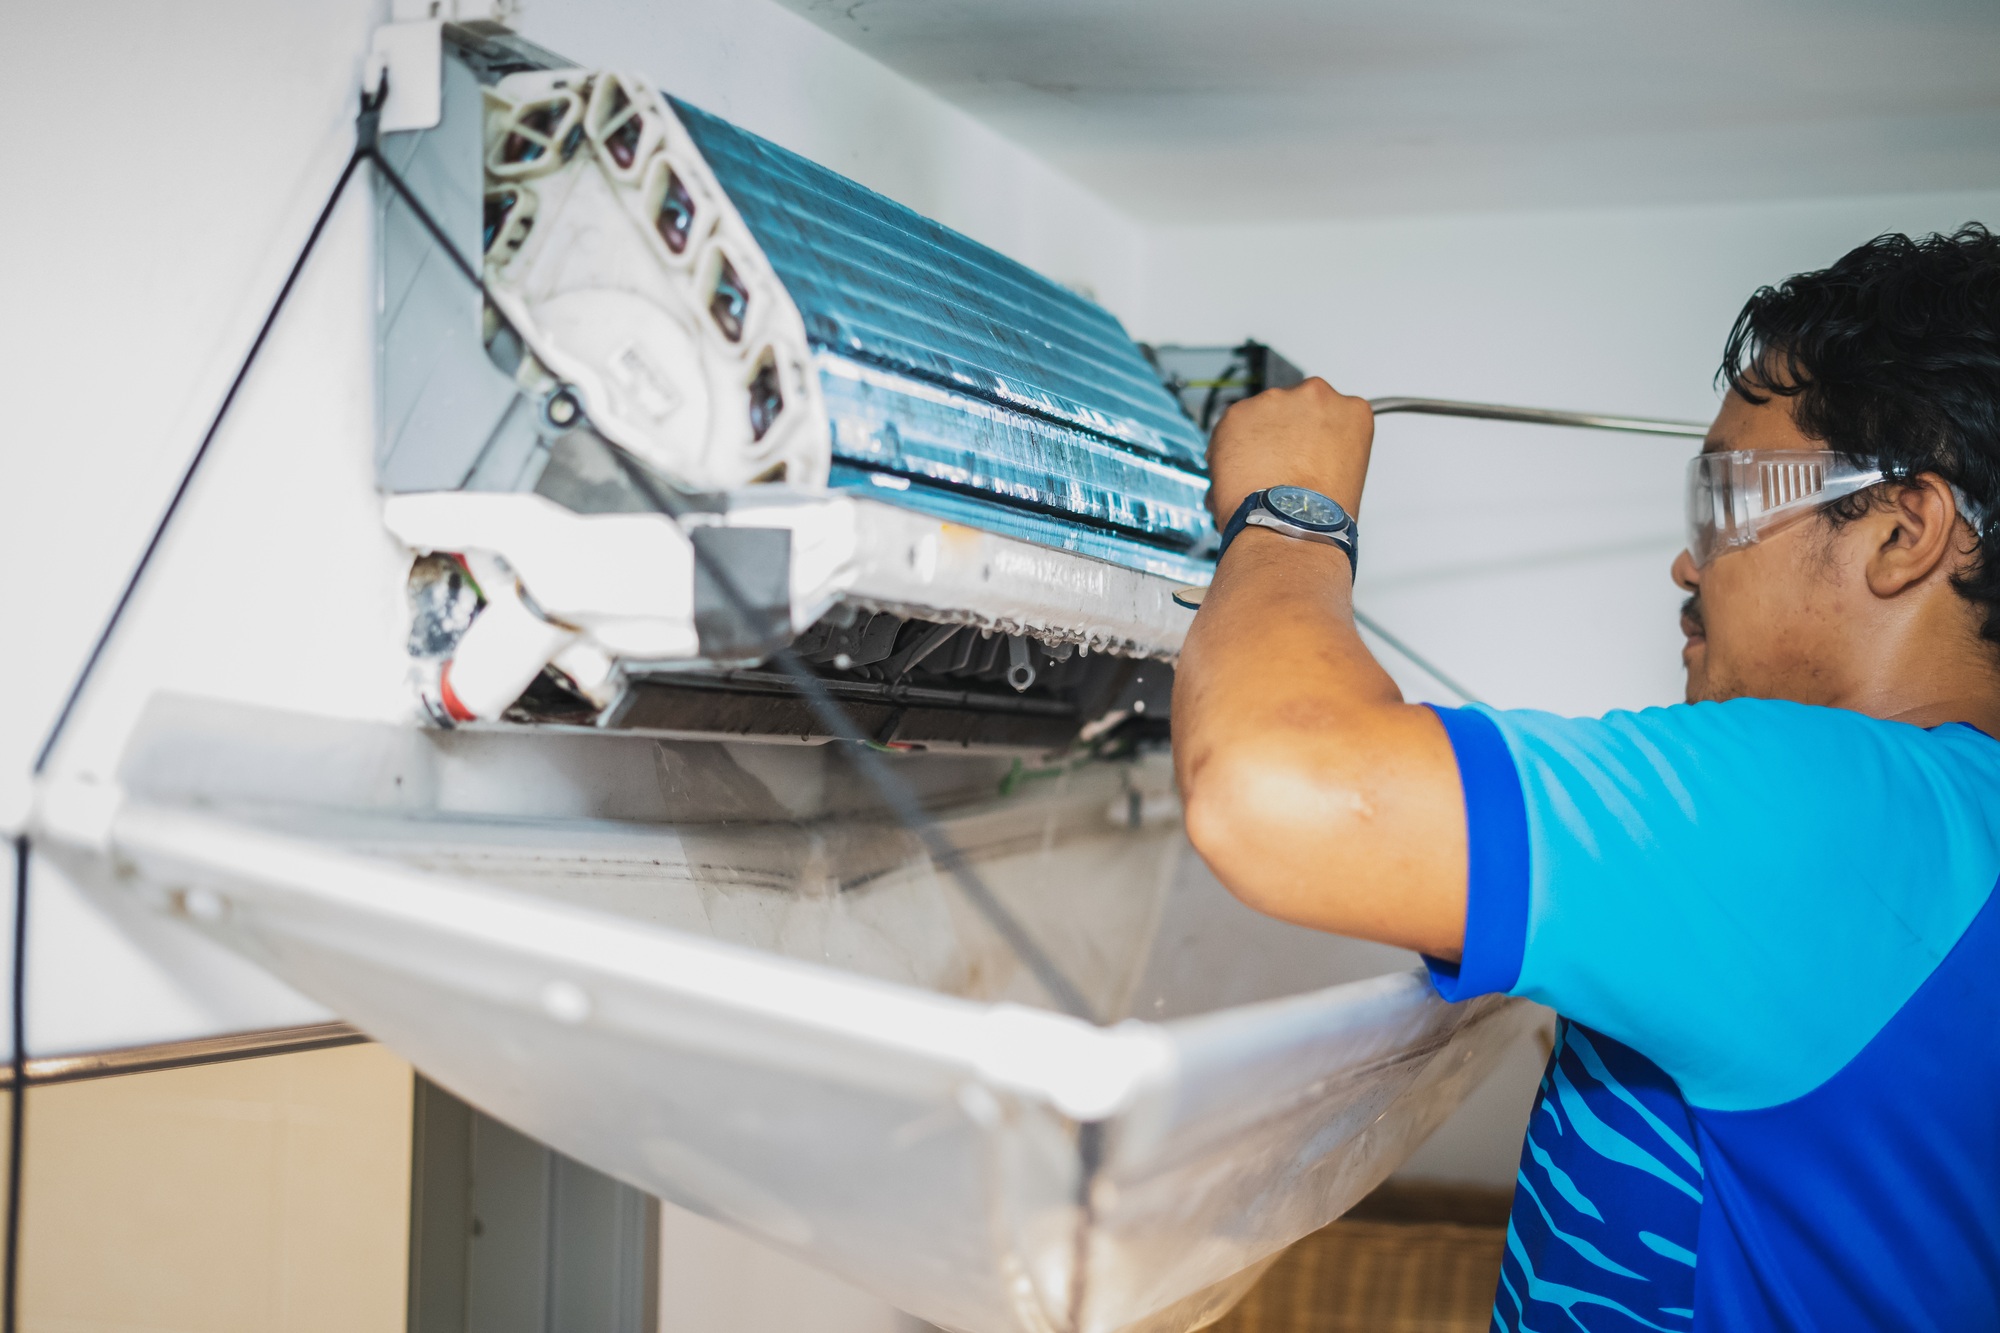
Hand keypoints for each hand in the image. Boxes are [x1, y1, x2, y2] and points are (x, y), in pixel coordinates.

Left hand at [1206, 378, 1373, 524]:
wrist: (1289, 526)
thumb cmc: (1320, 514)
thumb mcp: (1346, 471)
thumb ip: (1325, 448)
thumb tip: (1302, 453)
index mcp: (1351, 411)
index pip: (1327, 413)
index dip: (1309, 437)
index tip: (1303, 452)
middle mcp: (1315, 396)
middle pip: (1291, 408)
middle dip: (1281, 434)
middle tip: (1277, 467)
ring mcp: (1276, 401)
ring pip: (1258, 416)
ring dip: (1254, 442)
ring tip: (1257, 478)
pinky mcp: (1239, 412)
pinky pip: (1229, 429)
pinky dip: (1227, 450)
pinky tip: (1238, 478)